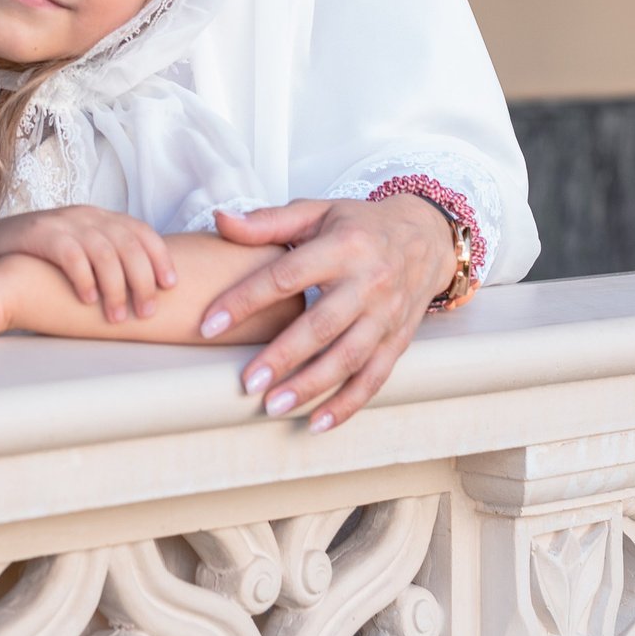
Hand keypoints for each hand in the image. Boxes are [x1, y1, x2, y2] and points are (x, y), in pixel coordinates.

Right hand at [0, 205, 176, 321]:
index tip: (172, 285)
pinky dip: (83, 278)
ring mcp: (62, 222)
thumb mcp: (79, 252)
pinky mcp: (39, 233)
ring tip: (117, 316)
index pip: (141, 231)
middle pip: (128, 243)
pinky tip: (86, 299)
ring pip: (103, 251)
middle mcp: (86, 216)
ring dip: (116, 286)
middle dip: (142, 279)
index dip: (160, 256)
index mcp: (100, 218)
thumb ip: (108, 261)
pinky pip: (70, 254)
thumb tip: (146, 291)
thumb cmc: (40, 259)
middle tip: (147, 311)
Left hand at [201, 196, 458, 432]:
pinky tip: (316, 423)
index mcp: (343, 246)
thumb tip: (220, 219)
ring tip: (272, 407)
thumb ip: (267, 222)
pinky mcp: (398, 340)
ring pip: (349, 358)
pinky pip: (374, 378)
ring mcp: (387, 315)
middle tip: (247, 382)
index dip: (245, 300)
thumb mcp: (316, 212)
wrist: (425, 238)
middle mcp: (369, 282)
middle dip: (283, 356)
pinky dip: (347, 405)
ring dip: (311, 386)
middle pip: (322, 325)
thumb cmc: (358, 225)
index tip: (209, 325)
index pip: (286, 276)